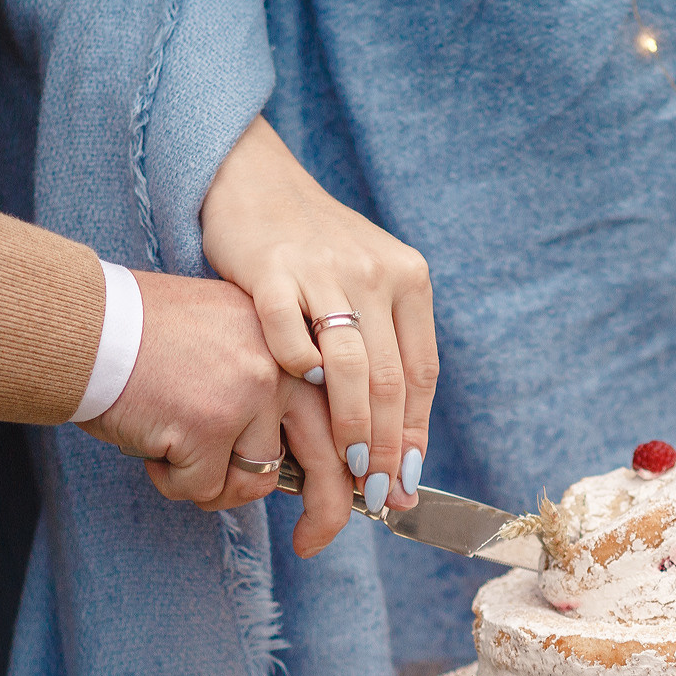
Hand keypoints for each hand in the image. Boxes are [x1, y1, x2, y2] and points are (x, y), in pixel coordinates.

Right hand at [76, 270, 352, 554]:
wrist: (87, 325)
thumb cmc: (149, 339)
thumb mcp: (234, 342)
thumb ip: (273, 391)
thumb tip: (305, 464)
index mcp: (294, 344)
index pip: (345, 417)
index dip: (356, 468)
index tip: (362, 499)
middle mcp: (282, 366)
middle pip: (327, 461)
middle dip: (327, 514)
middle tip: (311, 545)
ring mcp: (248, 396)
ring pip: (252, 483)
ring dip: (210, 482)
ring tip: (174, 443)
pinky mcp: (209, 428)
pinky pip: (203, 489)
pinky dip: (172, 481)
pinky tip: (152, 444)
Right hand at [201, 115, 437, 513]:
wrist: (254, 182)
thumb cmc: (314, 249)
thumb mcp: (367, 284)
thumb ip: (385, 348)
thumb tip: (400, 436)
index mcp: (407, 279)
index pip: (420, 374)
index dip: (412, 434)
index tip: (404, 479)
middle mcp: (374, 273)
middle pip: (390, 380)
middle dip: (384, 447)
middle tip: (376, 493)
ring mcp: (323, 270)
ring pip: (349, 368)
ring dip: (350, 426)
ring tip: (346, 468)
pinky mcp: (272, 270)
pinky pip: (288, 335)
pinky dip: (296, 373)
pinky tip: (295, 399)